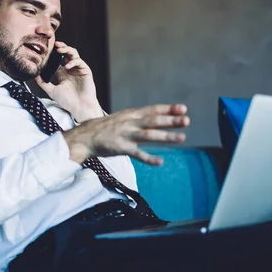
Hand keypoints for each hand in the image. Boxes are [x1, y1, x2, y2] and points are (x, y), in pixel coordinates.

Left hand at [35, 41, 102, 122]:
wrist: (79, 107)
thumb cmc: (67, 101)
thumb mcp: (51, 91)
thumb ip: (42, 83)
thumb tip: (34, 74)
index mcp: (62, 73)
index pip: (57, 59)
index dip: (52, 53)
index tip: (46, 49)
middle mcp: (70, 69)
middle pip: (65, 53)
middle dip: (60, 47)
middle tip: (54, 44)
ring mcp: (78, 69)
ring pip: (73, 54)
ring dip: (67, 50)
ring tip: (60, 50)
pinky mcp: (85, 70)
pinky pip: (79, 61)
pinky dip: (73, 61)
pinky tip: (67, 66)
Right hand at [62, 104, 189, 165]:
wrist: (84, 137)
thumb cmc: (105, 128)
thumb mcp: (122, 118)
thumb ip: (138, 119)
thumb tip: (156, 118)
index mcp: (131, 115)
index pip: (152, 110)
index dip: (168, 109)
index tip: (183, 109)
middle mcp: (130, 123)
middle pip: (153, 120)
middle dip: (170, 121)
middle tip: (186, 121)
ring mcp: (125, 135)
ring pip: (148, 135)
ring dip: (165, 136)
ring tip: (181, 138)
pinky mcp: (120, 148)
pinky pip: (136, 153)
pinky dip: (149, 158)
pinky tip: (160, 162)